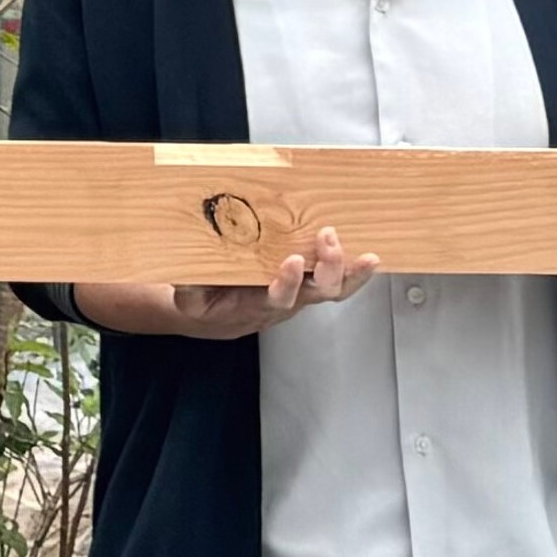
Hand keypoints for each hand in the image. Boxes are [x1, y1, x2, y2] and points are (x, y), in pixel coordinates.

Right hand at [79, 227, 372, 339]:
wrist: (217, 318)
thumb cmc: (205, 303)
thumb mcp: (188, 300)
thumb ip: (188, 289)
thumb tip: (185, 275)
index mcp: (256, 305)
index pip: (277, 298)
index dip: (287, 283)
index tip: (289, 261)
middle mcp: (287, 302)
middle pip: (317, 292)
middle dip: (327, 266)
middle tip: (327, 238)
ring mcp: (302, 295)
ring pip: (335, 290)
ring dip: (352, 272)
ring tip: (367, 256)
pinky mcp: (310, 284)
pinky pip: (339, 282)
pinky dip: (357, 273)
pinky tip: (370, 260)